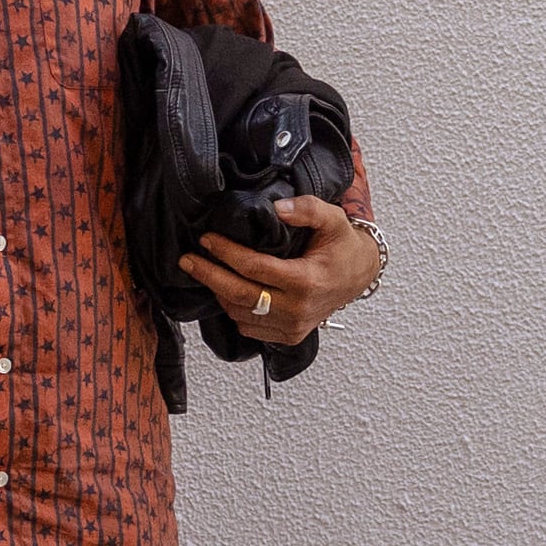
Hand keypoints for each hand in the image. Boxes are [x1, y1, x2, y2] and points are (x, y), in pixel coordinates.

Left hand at [179, 194, 382, 352]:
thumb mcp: (333, 218)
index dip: (226, 253)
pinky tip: (225, 290)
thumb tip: (276, 208)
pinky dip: (233, 309)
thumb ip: (307, 209)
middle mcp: (297, 310)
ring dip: (218, 292)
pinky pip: (249, 327)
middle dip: (208, 276)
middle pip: (240, 295)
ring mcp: (292, 327)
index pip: (254, 268)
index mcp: (306, 281)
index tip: (207, 239)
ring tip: (204, 271)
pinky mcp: (288, 336)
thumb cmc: (342, 246)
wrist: (358, 276)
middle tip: (187, 260)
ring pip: (240, 313)